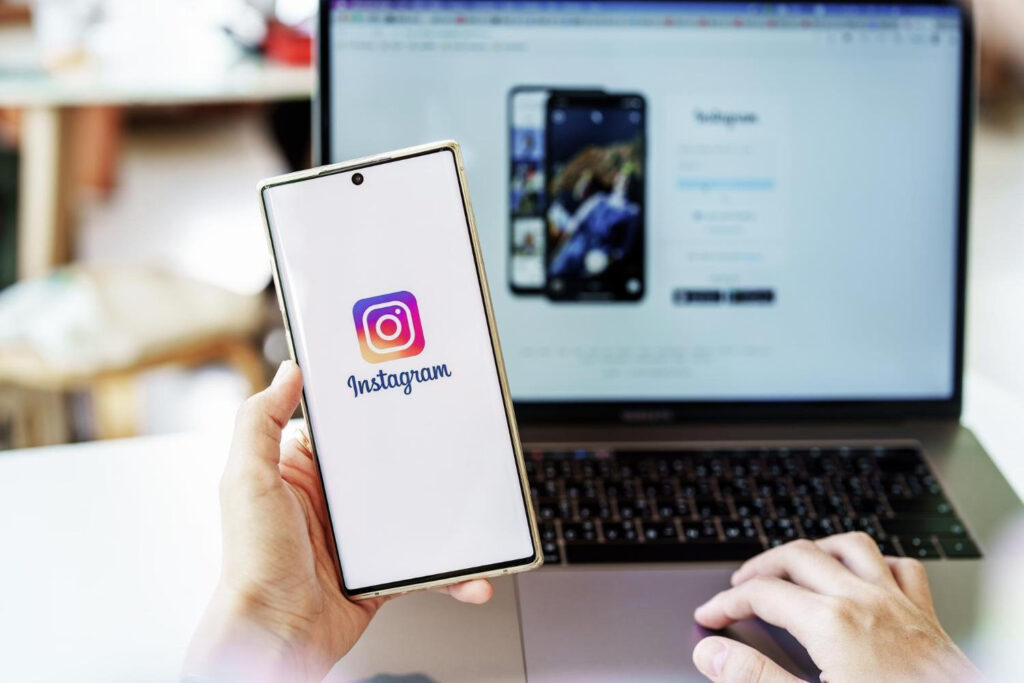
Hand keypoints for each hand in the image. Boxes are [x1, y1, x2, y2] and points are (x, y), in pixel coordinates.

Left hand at [183, 361, 492, 682]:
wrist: (274, 638)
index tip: (402, 387)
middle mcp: (331, 502)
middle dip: (421, 457)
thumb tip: (287, 373)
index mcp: (301, 473)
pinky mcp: (380, 572)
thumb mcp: (246, 480)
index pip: (340, 429)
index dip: (369, 407)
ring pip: (413, 513)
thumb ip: (259, 422)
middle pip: (387, 466)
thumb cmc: (252, 564)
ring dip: (445, 514)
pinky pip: (424, 563)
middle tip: (453, 441)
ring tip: (473, 508)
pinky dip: (450, 571)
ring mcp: (359, 538)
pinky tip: (470, 574)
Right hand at [691, 532, 980, 682]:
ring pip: (849, 546)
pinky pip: (900, 567)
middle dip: (760, 567)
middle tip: (739, 588)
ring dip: (815, 550)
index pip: (762, 594)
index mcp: (831, 624)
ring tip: (794, 566)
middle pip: (798, 556)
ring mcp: (899, 603)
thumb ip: (755, 677)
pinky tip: (863, 576)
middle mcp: (865, 601)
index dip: (726, 604)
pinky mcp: (926, 615)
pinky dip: (875, 563)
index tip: (709, 618)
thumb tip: (712, 651)